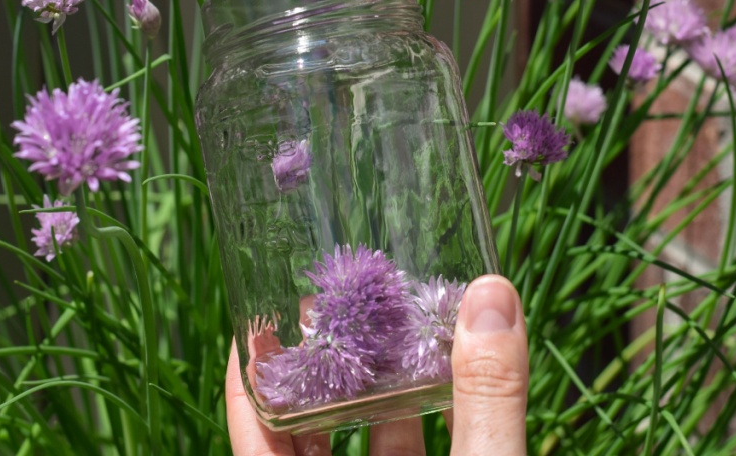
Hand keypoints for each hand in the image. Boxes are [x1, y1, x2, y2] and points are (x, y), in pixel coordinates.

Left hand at [226, 275, 528, 455]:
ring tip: (384, 325)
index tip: (249, 322)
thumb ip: (487, 400)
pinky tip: (439, 376)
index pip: (252, 437)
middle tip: (327, 308)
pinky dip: (415, 422)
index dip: (244, 380)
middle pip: (300, 435)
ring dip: (374, 392)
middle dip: (317, 371)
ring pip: (358, 447)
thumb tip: (491, 296)